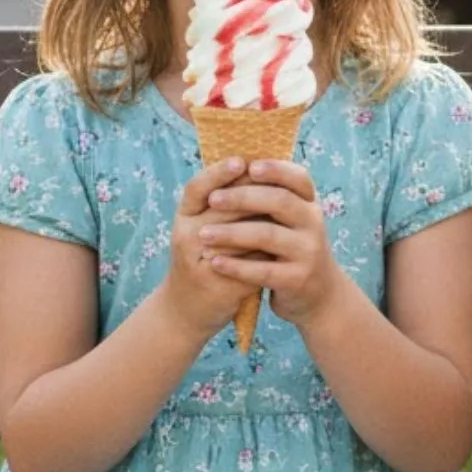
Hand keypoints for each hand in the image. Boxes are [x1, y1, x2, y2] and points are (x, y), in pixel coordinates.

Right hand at [163, 158, 268, 341]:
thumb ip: (229, 203)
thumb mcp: (208, 227)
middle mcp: (185, 236)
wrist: (189, 309)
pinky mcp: (215, 286)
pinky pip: (246, 264)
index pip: (197, 187)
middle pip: (221, 206)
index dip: (218, 173)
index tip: (242, 161)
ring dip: (263, 223)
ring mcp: (197, 262)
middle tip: (278, 182)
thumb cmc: (207, 259)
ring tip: (287, 212)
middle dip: (253, 194)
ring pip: (235, 234)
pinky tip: (281, 248)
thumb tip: (261, 166)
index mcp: (184, 217)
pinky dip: (264, 254)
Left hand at [197, 159, 345, 327]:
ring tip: (203, 234)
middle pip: (280, 201)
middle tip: (212, 199)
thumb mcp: (293, 221)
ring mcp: (308, 252)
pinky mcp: (298, 279)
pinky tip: (215, 262)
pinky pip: (263, 270)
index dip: (275, 169)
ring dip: (232, 233)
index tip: (246, 165)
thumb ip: (273, 197)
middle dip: (243, 197)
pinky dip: (236, 266)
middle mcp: (314, 223)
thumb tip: (235, 163)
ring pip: (268, 235)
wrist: (317, 294)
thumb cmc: (293, 249)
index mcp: (309, 204)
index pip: (298, 178)